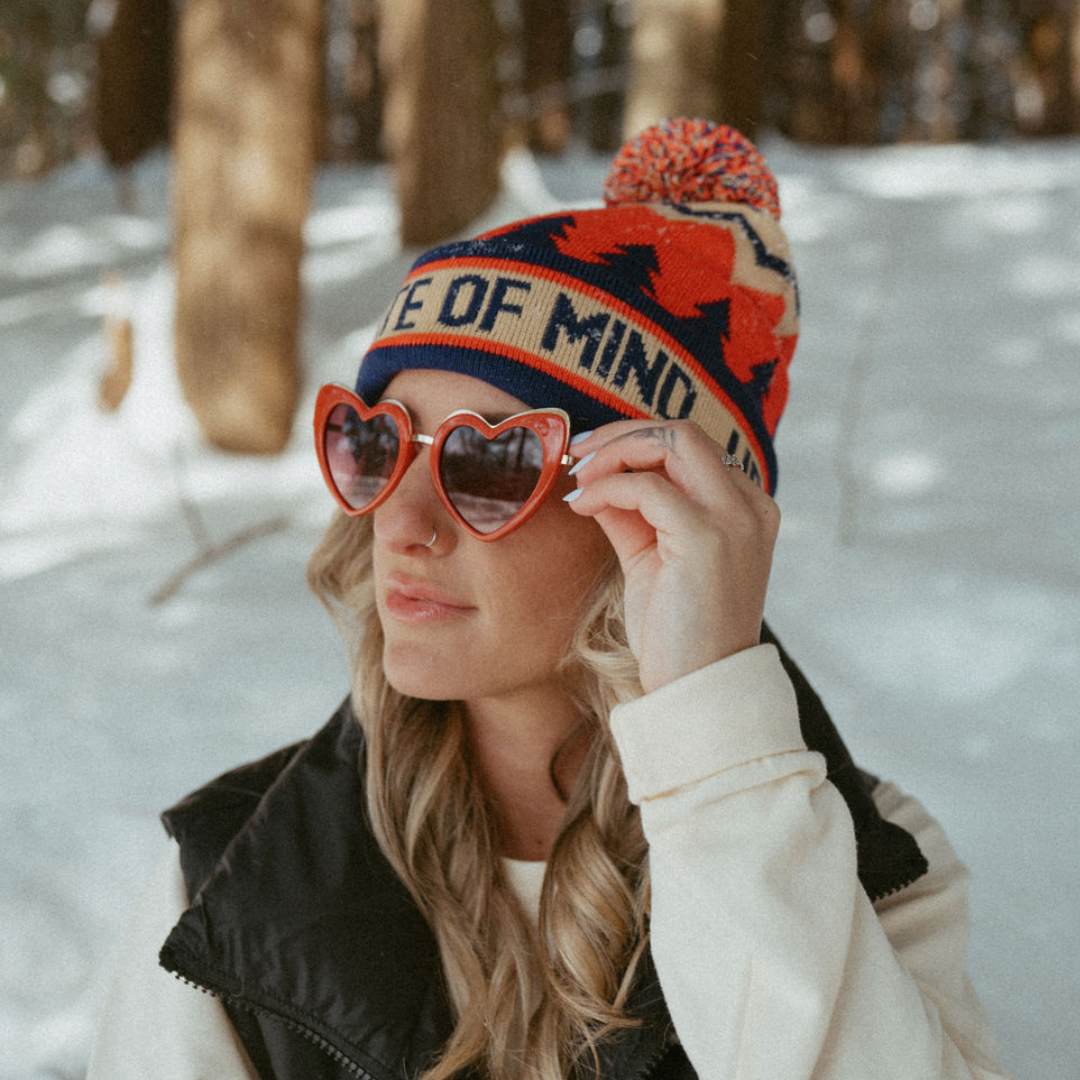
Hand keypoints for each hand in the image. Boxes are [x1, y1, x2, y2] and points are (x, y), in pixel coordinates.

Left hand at [564, 421, 779, 693]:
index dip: (635, 442)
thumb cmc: (676, 633)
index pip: (690, 448)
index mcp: (745, 509)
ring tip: (579, 478)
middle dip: (623, 433)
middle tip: (579, 453)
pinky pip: (647, 486)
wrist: (697, 690)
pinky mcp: (708, 538)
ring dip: (613, 452)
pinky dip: (607, 487)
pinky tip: (582, 506)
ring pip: (672, 441)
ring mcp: (735, 519)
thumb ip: (632, 515)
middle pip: (684, 432)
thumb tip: (596, 478)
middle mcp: (749, 506)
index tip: (591, 456)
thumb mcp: (651, 560)